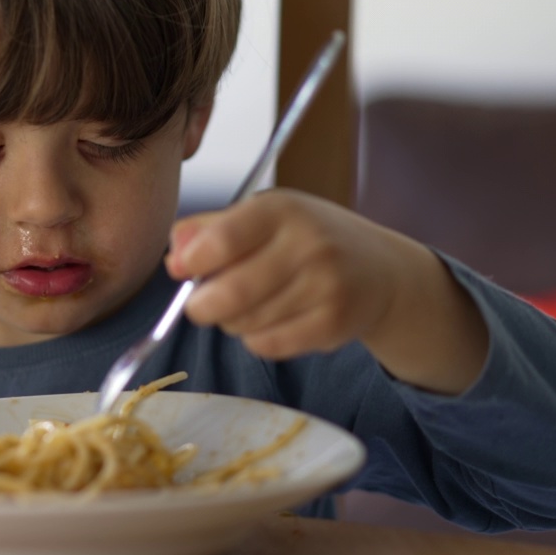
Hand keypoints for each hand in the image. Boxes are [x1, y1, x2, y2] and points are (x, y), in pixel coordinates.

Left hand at [166, 189, 487, 393]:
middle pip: (229, 292)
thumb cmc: (306, 239)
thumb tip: (173, 254)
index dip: (191, 262)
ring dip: (231, 321)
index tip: (182, 270)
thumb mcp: (262, 218)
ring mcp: (325, 285)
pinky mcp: (334, 323)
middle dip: (201, 305)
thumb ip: (210, 231)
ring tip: (248, 306)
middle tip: (200, 304)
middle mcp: (307, 243)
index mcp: (281, 209)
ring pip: (245, 322)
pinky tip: (270, 321)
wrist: (382, 270)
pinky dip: (256, 339)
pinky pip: (268, 345)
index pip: (221, 240)